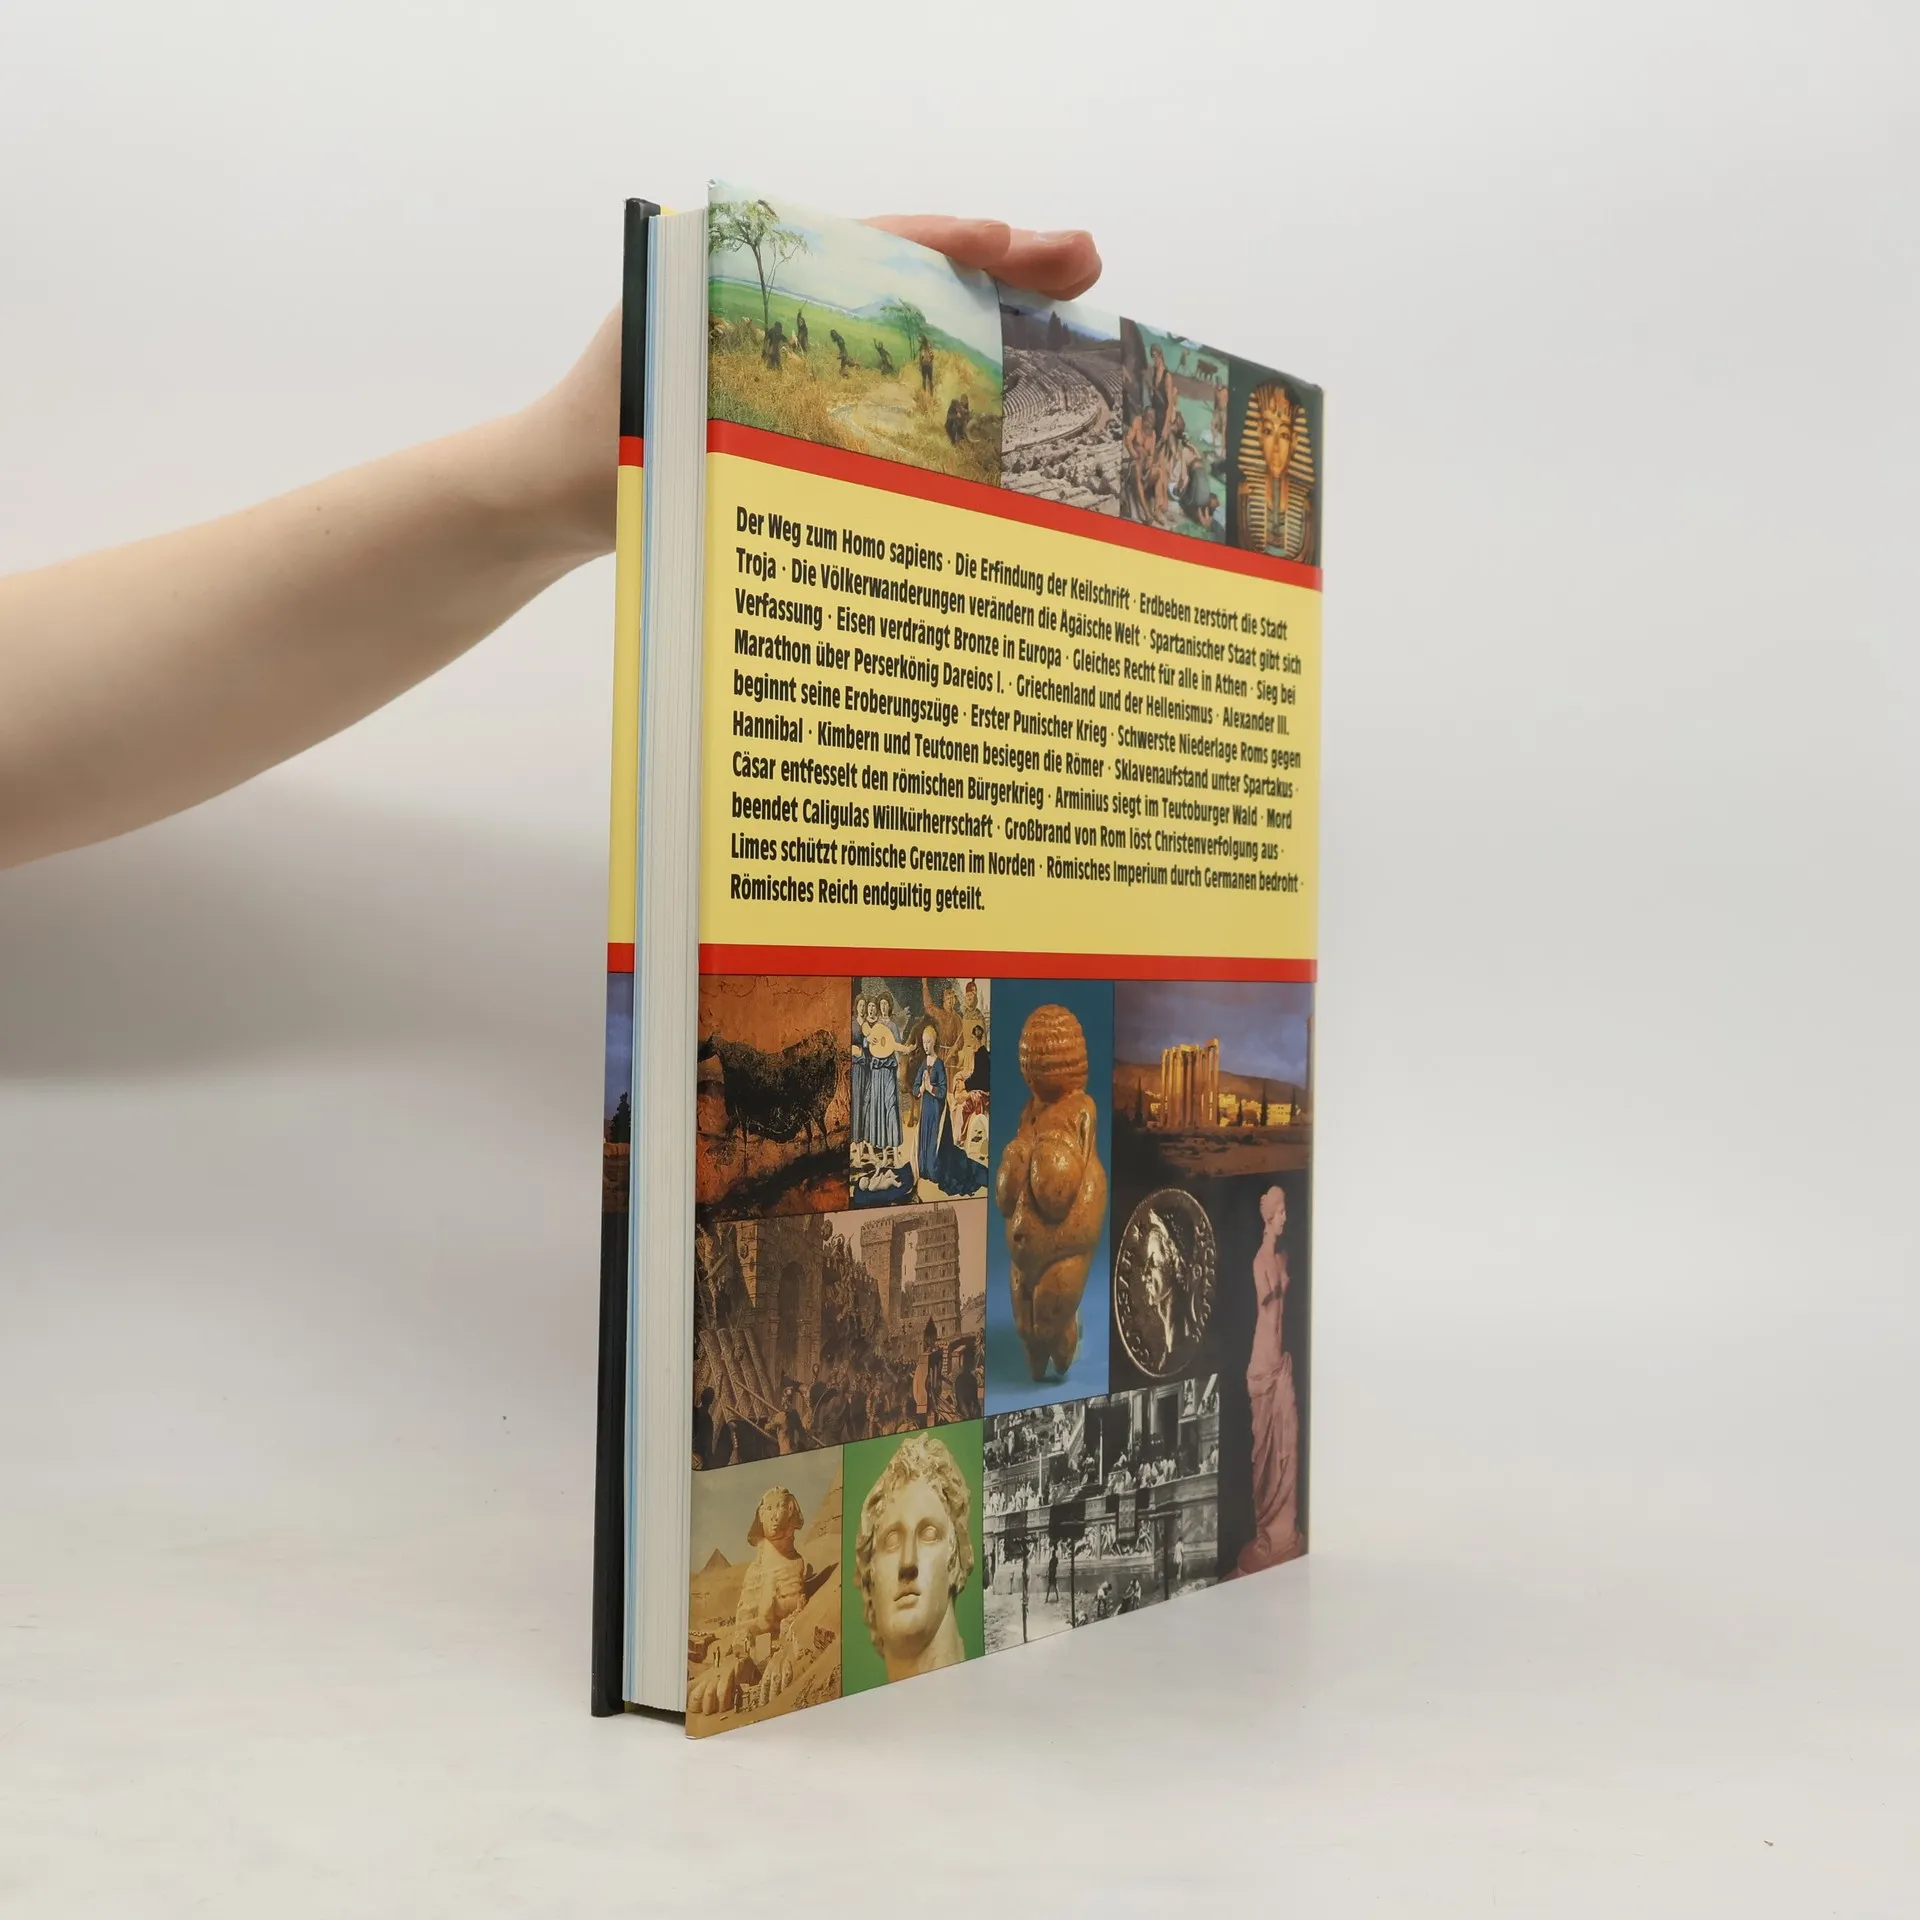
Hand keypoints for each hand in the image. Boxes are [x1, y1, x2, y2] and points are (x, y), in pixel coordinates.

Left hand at [530, 214, 1101, 554]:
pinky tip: (1018, 393)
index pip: (869, 241)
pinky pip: (892, 381)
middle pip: (911, 270)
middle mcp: (782, 297)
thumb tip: (815, 382)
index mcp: (748, 272)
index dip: (952, 243)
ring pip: (914, 321)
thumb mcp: (660, 397)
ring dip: (995, 320)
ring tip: (1076, 314)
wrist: (549, 497)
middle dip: (1002, 264)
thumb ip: (727, 372)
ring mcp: (798, 350)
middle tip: (1085, 263)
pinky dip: (956, 380)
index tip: (1020, 246)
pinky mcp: (802, 404)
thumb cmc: (596, 446)